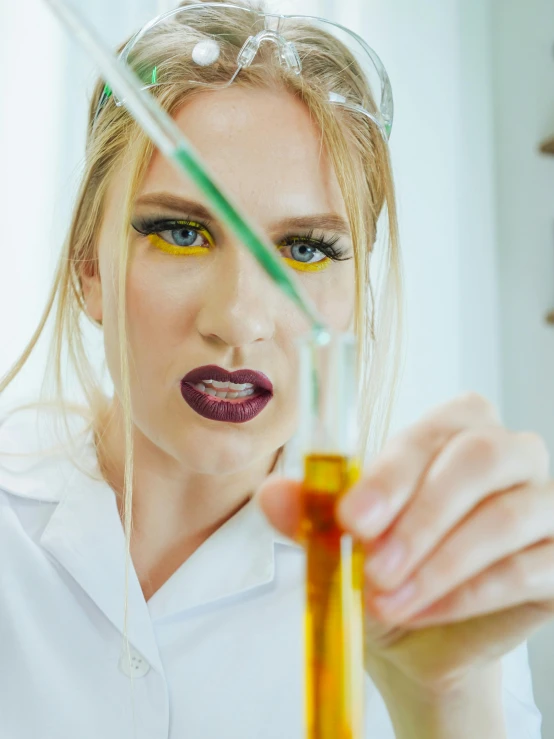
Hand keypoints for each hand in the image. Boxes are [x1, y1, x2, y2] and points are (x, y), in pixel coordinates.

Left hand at [257, 392, 553, 695]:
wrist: (417, 636)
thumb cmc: (384, 571)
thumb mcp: (342, 540)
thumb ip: (313, 512)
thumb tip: (271, 493)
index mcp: (455, 431)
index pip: (433, 430)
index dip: (393, 473)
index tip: (352, 518)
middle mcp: (509, 455)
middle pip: (481, 459)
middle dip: (422, 516)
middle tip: (374, 566)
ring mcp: (543, 504)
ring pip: (505, 517)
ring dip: (439, 563)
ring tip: (388, 601)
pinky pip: (528, 568)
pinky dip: (468, 595)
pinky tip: (423, 612)